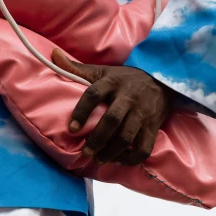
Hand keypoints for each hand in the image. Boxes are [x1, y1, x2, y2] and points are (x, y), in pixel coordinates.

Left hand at [52, 48, 176, 166]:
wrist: (161, 81)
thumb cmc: (125, 79)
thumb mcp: (102, 71)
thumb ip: (77, 68)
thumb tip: (54, 55)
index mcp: (112, 82)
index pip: (94, 94)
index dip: (81, 111)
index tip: (71, 128)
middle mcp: (127, 97)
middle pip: (112, 120)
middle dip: (97, 139)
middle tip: (85, 151)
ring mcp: (142, 113)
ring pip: (127, 137)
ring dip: (111, 152)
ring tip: (98, 158)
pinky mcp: (153, 127)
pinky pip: (143, 148)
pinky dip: (130, 159)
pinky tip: (118, 159)